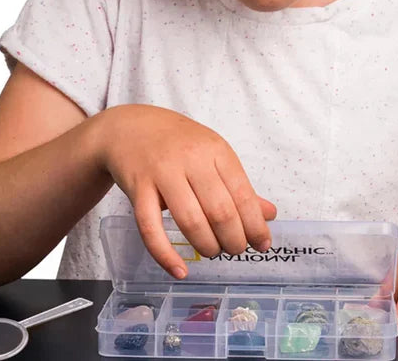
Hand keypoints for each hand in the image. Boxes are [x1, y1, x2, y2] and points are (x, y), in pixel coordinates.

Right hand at [99, 104, 276, 277]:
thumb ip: (238, 186)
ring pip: (190, 221)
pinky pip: (150, 228)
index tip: (262, 244)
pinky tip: (179, 271)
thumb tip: (269, 215)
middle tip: (235, 250)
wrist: (129, 127)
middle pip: (219, 211)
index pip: (242, 194)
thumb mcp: (212, 154)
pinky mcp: (137, 188)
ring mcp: (162, 173)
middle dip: (233, 240)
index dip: (256, 225)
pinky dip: (166, 255)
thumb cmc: (176, 143)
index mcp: (215, 150)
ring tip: (213, 252)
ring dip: (207, 246)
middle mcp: (190, 159)